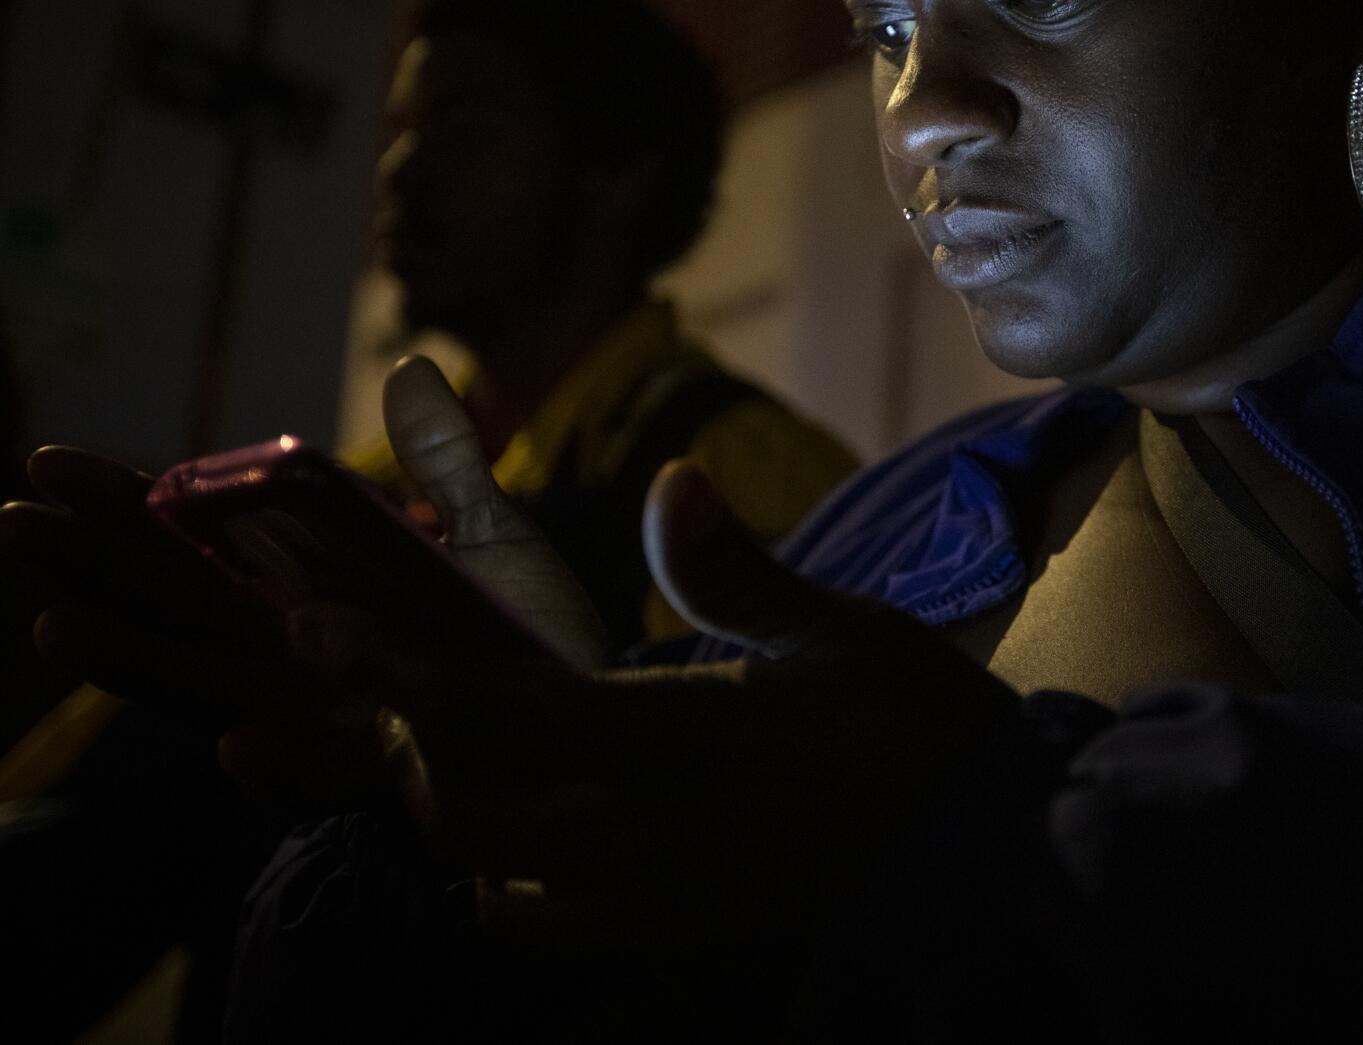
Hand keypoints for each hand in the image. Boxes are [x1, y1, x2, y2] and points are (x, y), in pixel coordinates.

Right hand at [9, 354, 605, 799]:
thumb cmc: (535, 643)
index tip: (49, 462)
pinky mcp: (396, 781)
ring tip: (62, 624)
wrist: (604, 730)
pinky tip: (234, 745)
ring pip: (221, 695)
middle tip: (13, 523)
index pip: (198, 545)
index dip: (126, 507)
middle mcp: (303, 660)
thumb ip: (443, 463)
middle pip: (181, 610)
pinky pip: (325, 784)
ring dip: (143, 665)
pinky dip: (278, 770)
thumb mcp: (493, 537)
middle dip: (97, 569)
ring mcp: (337, 722)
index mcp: (312, 593)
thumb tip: (411, 364)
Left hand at [298, 460, 1019, 952]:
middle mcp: (657, 832)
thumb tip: (671, 479)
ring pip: (505, 879)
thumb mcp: (842, 632)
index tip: (313, 630)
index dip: (396, 671)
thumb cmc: (924, 725)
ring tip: (427, 764)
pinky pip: (567, 932)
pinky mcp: (693, 938)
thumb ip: (736, 568)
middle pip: (472, 812)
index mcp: (690, 738)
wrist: (994, 853)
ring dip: (453, 822)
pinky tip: (505, 865)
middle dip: (397, 757)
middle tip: (362, 694)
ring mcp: (669, 900)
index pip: (508, 708)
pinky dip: (515, 892)